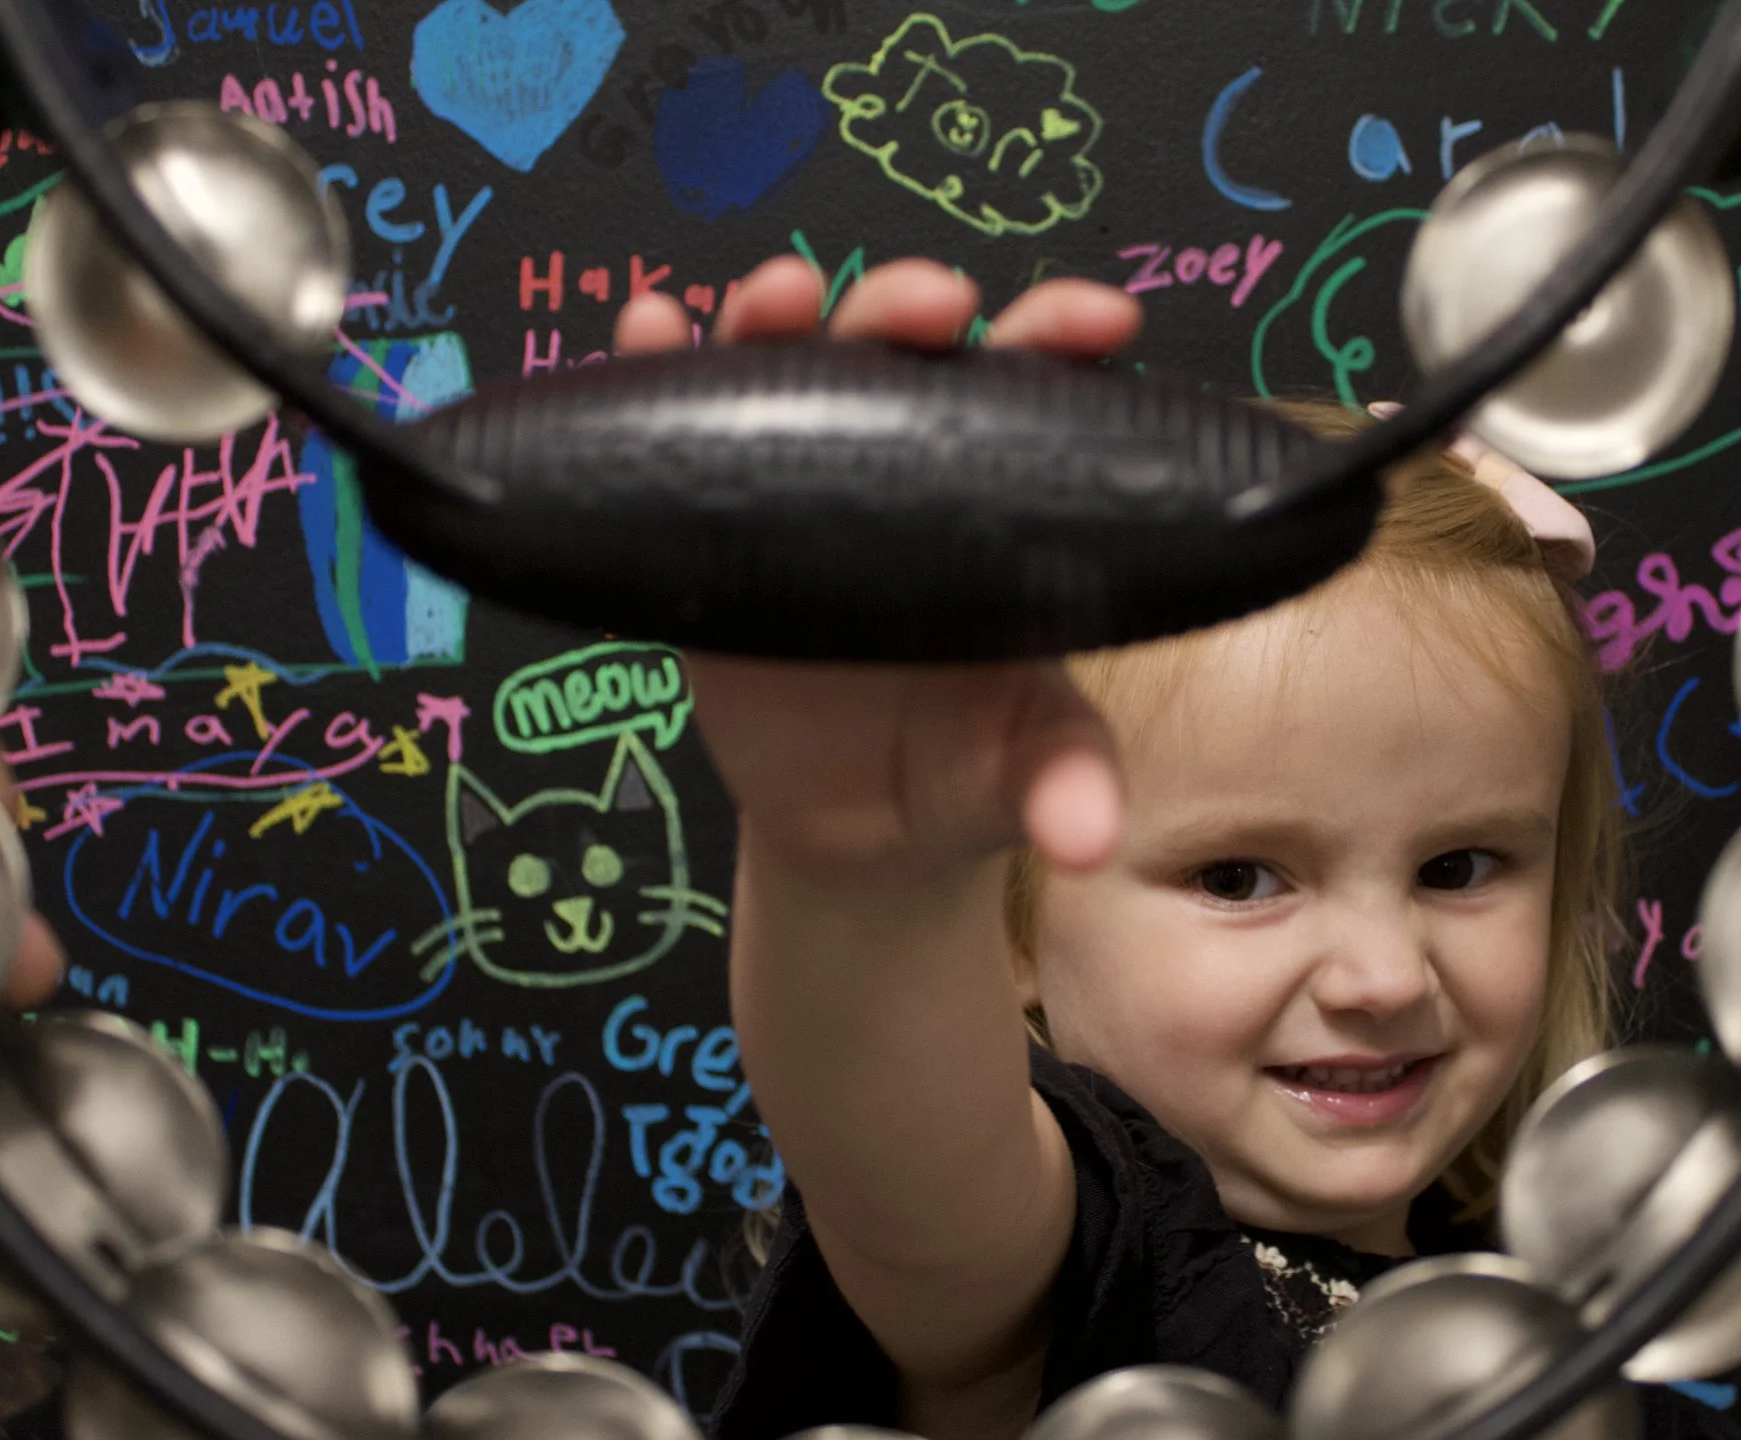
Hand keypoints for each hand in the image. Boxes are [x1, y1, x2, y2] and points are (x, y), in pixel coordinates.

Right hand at [612, 257, 1141, 885]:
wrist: (861, 839)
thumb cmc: (971, 773)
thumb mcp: (1027, 774)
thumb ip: (1062, 785)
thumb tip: (1084, 836)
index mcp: (1005, 498)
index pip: (1036, 387)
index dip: (1060, 334)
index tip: (1095, 323)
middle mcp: (902, 464)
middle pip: (902, 350)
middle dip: (906, 304)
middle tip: (924, 307)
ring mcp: (797, 483)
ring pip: (785, 369)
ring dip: (775, 315)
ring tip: (771, 300)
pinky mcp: (706, 528)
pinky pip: (677, 436)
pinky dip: (653, 372)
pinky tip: (645, 332)